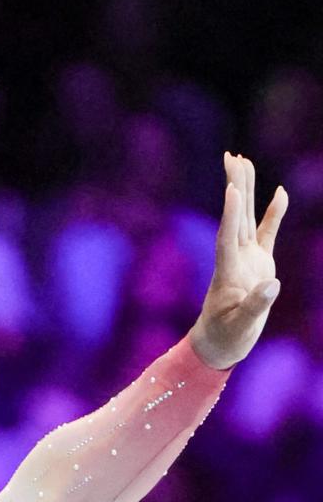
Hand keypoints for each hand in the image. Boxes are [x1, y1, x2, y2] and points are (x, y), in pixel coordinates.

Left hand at [189, 151, 287, 368]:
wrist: (220, 344)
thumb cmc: (226, 337)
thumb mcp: (241, 325)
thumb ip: (256, 305)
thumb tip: (273, 284)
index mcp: (227, 272)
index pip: (228, 237)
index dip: (231, 214)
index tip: (230, 190)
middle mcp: (235, 259)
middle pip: (235, 217)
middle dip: (234, 186)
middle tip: (232, 157)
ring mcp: (247, 259)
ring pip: (247, 218)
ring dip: (246, 189)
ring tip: (244, 160)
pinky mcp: (258, 263)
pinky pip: (266, 233)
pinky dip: (273, 214)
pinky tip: (279, 192)